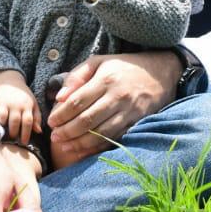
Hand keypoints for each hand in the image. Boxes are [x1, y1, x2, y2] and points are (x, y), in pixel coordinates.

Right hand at [0, 71, 41, 144]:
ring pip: (1, 115)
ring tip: (0, 132)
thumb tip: (38, 131)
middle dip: (13, 132)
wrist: (12, 83)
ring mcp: (4, 102)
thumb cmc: (24, 98)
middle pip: (14, 120)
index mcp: (26, 106)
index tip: (23, 143)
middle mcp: (15, 105)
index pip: (27, 121)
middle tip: (12, 139)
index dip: (26, 133)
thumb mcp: (33, 105)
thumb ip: (36, 118)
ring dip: (0, 124)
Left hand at [45, 50, 180, 163]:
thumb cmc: (123, 67)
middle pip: (87, 120)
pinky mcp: (136, 122)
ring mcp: (128, 111)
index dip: (61, 114)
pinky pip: (113, 138)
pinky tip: (83, 149)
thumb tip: (59, 97)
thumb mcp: (99, 61)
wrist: (159, 73)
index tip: (51, 122)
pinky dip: (97, 146)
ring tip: (64, 146)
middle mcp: (118, 96)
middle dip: (67, 131)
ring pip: (100, 133)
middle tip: (54, 137)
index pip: (77, 101)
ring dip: (79, 143)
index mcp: (106, 79)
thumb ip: (77, 76)